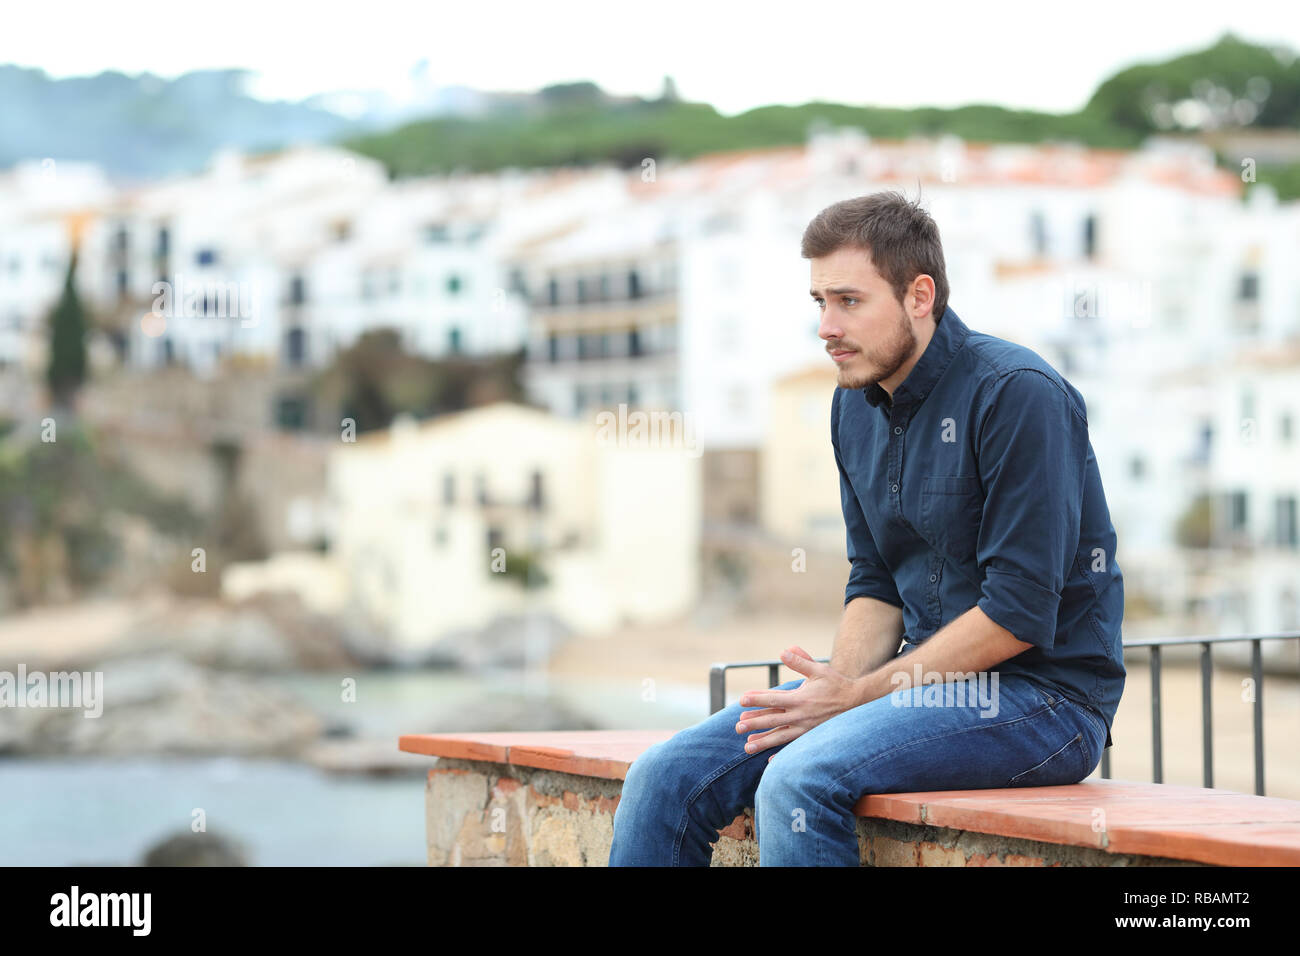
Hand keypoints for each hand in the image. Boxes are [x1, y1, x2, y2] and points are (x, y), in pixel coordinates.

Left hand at [734, 646, 860, 759]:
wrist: (858, 702)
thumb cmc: (836, 684)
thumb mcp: (818, 670)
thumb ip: (800, 661)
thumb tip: (784, 651)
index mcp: (801, 699)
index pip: (773, 699)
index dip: (757, 699)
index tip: (742, 700)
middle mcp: (801, 716)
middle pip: (773, 720)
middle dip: (754, 723)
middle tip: (737, 727)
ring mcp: (806, 729)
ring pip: (781, 737)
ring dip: (763, 742)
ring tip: (747, 746)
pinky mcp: (812, 737)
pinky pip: (794, 747)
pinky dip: (782, 754)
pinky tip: (770, 760)